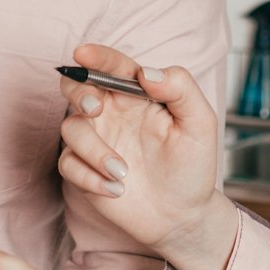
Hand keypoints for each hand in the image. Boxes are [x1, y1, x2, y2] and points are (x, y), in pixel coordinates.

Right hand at [60, 42, 241, 269]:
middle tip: (95, 108)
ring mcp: (95, 140)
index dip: (96, 56)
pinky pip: (69, 165)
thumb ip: (181, 88)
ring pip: (71, 129)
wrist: (183, 215)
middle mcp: (111, 112)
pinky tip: (117, 190)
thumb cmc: (192, 165)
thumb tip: (147, 73)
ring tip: (123, 172)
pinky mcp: (83, 169)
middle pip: (75, 86)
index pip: (112, 66)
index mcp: (136, 95)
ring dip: (94, 150)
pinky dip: (90, 177)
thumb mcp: (200, 124)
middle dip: (78, 92)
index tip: (85, 54)